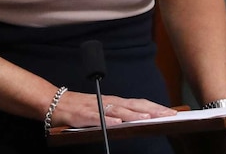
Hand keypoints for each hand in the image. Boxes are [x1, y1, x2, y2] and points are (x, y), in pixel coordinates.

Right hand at [50, 91, 177, 128]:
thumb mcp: (101, 110)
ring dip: (134, 115)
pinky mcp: (82, 115)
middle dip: (152, 110)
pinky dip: (108, 120)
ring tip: (148, 118)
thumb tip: (138, 120)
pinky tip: (118, 124)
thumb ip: (117, 114)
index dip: (155, 107)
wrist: (53, 102)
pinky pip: (96, 118)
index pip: (139, 103)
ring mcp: (95, 108)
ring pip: (118, 111)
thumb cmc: (79, 108)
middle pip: (133, 105)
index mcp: (114, 102)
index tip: (172, 112)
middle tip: (169, 114)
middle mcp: (107, 102)